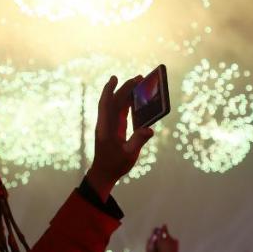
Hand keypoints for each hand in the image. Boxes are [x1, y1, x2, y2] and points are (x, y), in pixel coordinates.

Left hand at [84, 75, 155, 200]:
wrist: (103, 174)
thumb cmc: (114, 165)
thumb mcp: (129, 155)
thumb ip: (138, 141)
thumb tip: (149, 129)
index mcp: (106, 127)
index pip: (109, 104)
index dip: (113, 90)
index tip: (117, 78)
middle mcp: (106, 123)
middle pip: (113, 100)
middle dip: (123, 88)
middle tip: (138, 78)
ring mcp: (108, 125)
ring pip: (115, 104)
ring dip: (125, 94)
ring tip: (137, 84)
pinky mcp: (113, 129)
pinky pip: (119, 112)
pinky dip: (125, 103)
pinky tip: (134, 99)